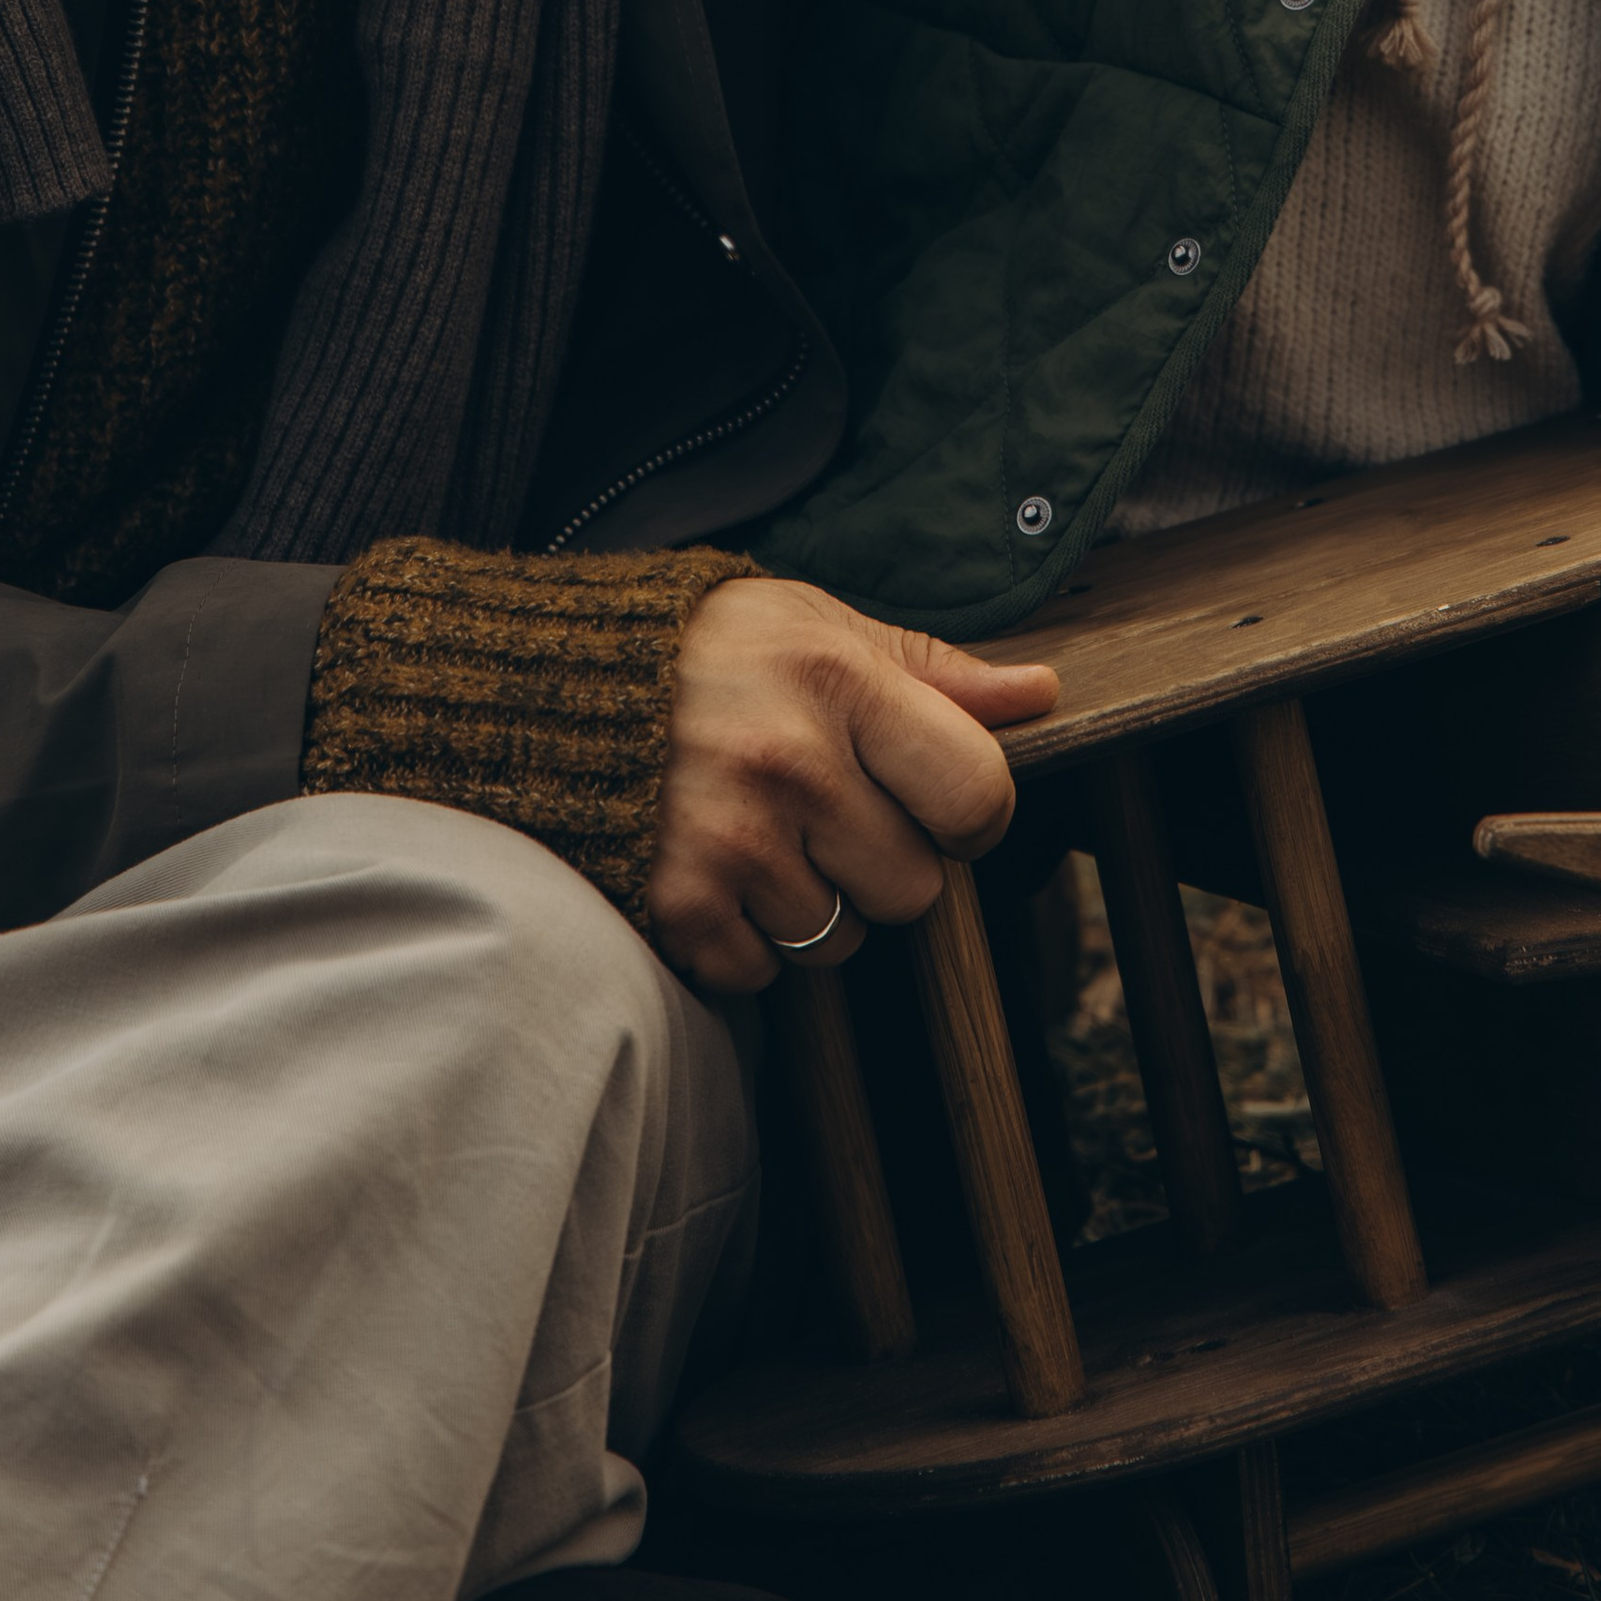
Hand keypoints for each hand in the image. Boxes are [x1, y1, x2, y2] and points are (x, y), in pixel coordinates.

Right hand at [643, 573, 1058, 992]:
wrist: (558, 679)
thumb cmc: (714, 650)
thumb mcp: (824, 627)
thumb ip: (934, 669)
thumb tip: (1041, 695)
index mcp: (841, 682)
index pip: (976, 794)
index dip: (974, 816)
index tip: (940, 805)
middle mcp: (790, 764)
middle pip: (913, 889)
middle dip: (884, 864)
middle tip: (828, 814)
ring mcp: (731, 839)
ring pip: (837, 942)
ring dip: (812, 906)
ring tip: (764, 835)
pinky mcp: (677, 901)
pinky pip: (760, 974)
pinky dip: (745, 942)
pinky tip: (718, 873)